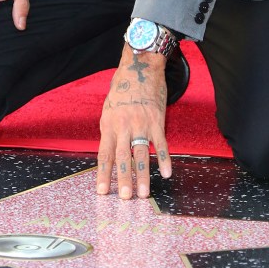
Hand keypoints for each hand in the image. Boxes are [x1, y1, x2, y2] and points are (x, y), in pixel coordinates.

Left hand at [97, 45, 172, 199]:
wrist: (140, 69)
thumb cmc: (122, 90)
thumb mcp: (108, 110)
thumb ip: (110, 132)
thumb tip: (109, 155)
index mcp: (109, 125)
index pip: (104, 154)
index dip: (103, 174)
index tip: (102, 192)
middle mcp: (123, 126)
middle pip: (122, 157)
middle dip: (123, 179)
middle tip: (125, 198)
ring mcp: (141, 124)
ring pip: (141, 154)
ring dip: (142, 175)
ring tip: (143, 194)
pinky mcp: (156, 120)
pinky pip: (160, 143)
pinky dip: (164, 159)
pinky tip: (166, 173)